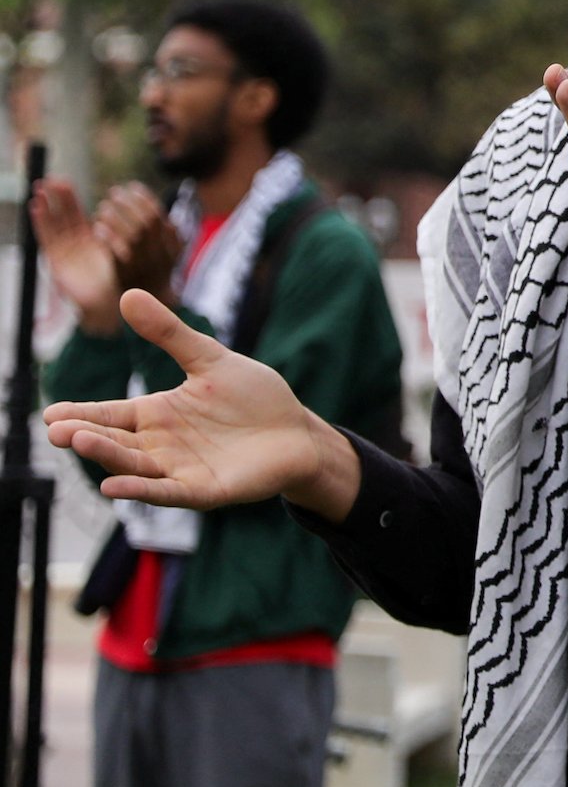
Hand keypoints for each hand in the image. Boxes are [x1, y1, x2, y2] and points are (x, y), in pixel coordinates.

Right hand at [29, 178, 121, 335]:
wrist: (110, 307)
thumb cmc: (118, 281)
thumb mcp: (121, 253)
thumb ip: (121, 236)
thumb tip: (134, 216)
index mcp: (88, 242)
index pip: (73, 217)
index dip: (67, 201)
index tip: (62, 182)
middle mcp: (73, 246)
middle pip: (62, 217)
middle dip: (56, 198)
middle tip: (51, 178)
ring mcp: (64, 253)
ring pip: (53, 225)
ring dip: (45, 206)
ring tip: (40, 187)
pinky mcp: (56, 262)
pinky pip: (47, 238)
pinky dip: (41, 222)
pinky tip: (36, 206)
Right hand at [41, 289, 359, 520]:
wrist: (298, 432)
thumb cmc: (254, 397)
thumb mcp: (210, 360)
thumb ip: (170, 334)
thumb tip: (128, 294)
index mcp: (157, 414)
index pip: (109, 414)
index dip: (80, 414)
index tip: (49, 413)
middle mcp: (161, 444)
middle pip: (115, 441)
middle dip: (85, 436)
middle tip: (56, 430)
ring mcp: (179, 469)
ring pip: (134, 465)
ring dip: (106, 456)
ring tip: (78, 441)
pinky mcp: (203, 490)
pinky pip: (165, 492)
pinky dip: (141, 489)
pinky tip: (113, 486)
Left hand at [98, 183, 182, 300]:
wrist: (152, 307)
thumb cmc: (157, 275)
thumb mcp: (170, 256)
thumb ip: (168, 237)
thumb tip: (163, 214)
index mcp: (173, 245)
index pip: (160, 215)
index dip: (145, 198)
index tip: (132, 186)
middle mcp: (161, 255)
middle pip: (146, 222)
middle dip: (129, 204)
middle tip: (114, 192)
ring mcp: (145, 266)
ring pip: (133, 236)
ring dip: (116, 218)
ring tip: (102, 208)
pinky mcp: (127, 276)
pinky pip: (117, 253)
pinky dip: (108, 238)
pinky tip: (97, 228)